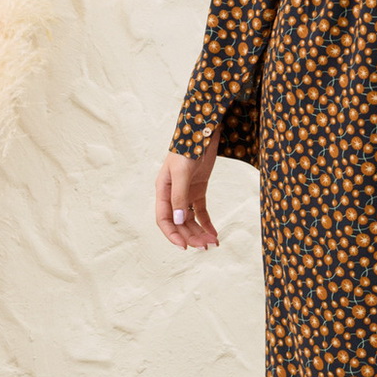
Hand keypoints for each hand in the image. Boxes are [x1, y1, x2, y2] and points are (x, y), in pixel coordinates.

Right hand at [156, 126, 220, 250]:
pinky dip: (207, 223)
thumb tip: (179, 220)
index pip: (164, 219)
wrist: (203, 129)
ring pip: (190, 219)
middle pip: (179, 222)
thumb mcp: (182, 172)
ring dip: (200, 232)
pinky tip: (214, 233)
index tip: (185, 247)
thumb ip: (179, 196)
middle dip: (191, 236)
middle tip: (205, 247)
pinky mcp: (198, 188)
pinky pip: (201, 211)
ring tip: (212, 243)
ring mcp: (186, 192)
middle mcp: (172, 193)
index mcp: (163, 189)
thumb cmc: (189, 147)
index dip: (173, 234)